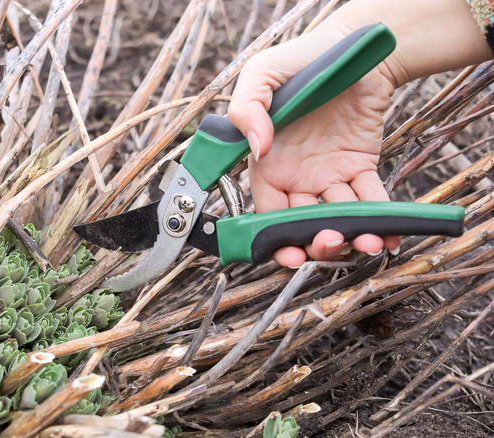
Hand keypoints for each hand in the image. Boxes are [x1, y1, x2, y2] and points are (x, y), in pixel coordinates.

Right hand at [227, 29, 400, 266]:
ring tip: (369, 241)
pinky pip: (370, 199)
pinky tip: (389, 233)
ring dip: (353, 236)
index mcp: (267, 165)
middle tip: (331, 241)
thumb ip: (246, 110)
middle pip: (302, 223)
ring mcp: (329, 174)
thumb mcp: (261, 75)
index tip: (288, 254)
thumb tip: (257, 148)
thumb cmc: (301, 60)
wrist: (351, 47)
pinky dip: (382, 218)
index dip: (274, 238)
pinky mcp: (360, 166)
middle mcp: (296, 176)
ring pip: (338, 216)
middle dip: (316, 242)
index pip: (266, 213)